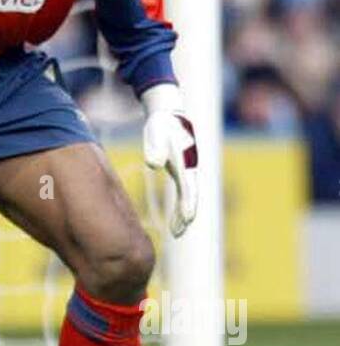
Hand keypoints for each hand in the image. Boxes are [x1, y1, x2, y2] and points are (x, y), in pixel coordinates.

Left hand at [141, 83, 198, 237]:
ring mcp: (188, 171)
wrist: (168, 112)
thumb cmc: (161, 123)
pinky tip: (173, 222)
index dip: (188, 203)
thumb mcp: (156, 132)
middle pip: (191, 196)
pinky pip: (183, 195)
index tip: (187, 218)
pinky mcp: (181, 171)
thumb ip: (154, 148)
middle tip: (177, 232)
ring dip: (183, 216)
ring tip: (175, 233)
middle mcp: (190, 168)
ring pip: (188, 198)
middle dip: (186, 215)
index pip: (189, 186)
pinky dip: (180, 209)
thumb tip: (152, 164)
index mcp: (185, 161)